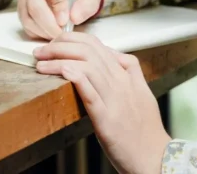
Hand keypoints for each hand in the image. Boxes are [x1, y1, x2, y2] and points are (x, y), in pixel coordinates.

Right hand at [17, 0, 101, 38]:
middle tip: (60, 34)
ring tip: (57, 35)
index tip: (65, 20)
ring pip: (27, 14)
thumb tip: (74, 18)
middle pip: (34, 1)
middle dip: (48, 22)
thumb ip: (86, 6)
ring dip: (42, 29)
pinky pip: (24, 22)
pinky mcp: (21, 5)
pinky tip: (49, 33)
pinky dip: (36, 32)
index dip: (58, 2)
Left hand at [34, 33, 169, 173]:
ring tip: (41, 63)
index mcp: (126, 75)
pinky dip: (76, 78)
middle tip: (42, 50)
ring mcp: (114, 100)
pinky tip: (63, 71)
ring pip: (87, 67)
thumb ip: (130, 70)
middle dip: (60, 45)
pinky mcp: (107, 120)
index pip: (96, 44)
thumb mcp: (143, 92)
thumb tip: (115, 55)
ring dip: (59, 60)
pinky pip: (91, 94)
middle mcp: (121, 83)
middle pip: (88, 51)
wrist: (155, 157)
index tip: (56, 42)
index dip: (72, 38)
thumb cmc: (146, 129)